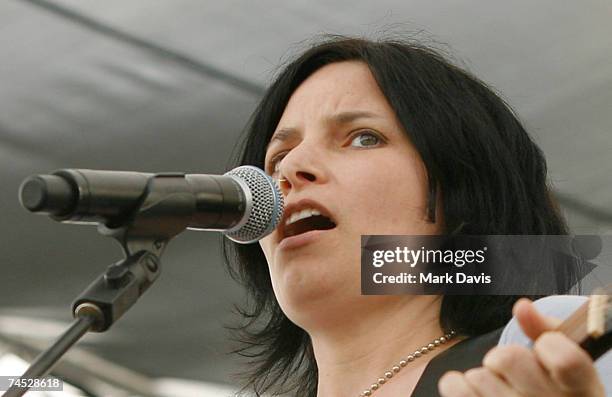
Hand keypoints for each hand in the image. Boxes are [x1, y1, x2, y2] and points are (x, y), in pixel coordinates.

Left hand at [437, 298, 605, 395]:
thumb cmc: (555, 384)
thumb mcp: (565, 358)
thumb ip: (546, 329)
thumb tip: (522, 307)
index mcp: (579, 388)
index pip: (565, 362)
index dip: (549, 345)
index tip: (545, 345)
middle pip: (509, 359)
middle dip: (502, 355)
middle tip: (508, 366)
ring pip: (479, 376)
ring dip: (483, 374)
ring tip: (497, 385)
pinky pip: (457, 389)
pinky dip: (456, 383)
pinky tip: (472, 388)